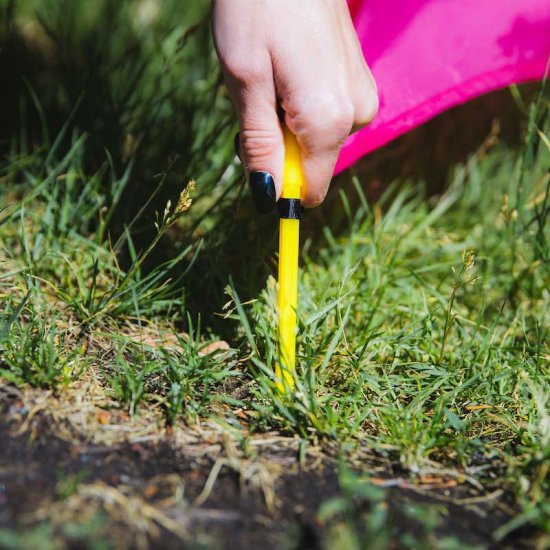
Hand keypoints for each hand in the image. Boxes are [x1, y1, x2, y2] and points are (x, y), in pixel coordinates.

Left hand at [212, 0, 377, 211]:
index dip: (278, 187)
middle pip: (311, 166)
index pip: (309, 190)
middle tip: (255, 101)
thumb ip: (259, 145)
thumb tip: (267, 197)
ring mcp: (361, 97)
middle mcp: (356, 115)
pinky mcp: (357, 83)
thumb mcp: (244, 81)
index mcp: (329, 121)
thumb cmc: (257, 7)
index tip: (253, 161)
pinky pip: (326, 117)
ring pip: (316, 141)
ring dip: (286, 125)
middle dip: (278, 148)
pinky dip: (300, 108)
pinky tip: (287, 71)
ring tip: (271, 78)